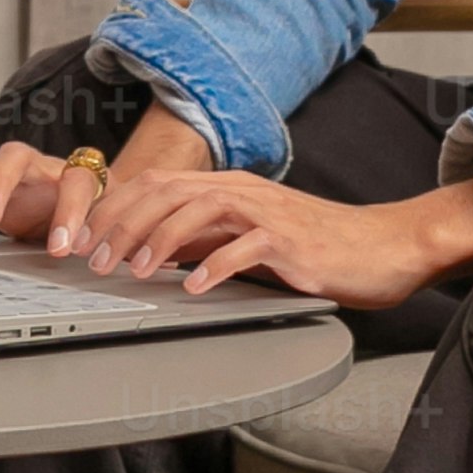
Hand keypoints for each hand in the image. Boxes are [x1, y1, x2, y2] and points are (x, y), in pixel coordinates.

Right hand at [0, 101, 213, 246]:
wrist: (80, 207)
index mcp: (80, 176)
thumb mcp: (117, 228)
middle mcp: (44, 168)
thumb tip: (168, 258)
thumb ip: (132, 238)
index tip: (63, 250)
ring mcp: (13, 176)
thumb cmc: (100, 220)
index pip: (76, 181)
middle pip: (19, 159)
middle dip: (4, 190)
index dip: (69, 212)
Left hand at [52, 162, 472, 313]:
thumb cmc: (321, 246)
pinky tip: (194, 287)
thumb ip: (209, 239)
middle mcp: (245, 192)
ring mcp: (270, 215)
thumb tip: (156, 253)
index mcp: (232, 188)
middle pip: (169, 193)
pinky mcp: (294, 243)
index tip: (87, 240)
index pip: (159, 186)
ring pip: (200, 211)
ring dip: (159, 240)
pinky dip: (215, 265)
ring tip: (134, 271)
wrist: (386, 245)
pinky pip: (247, 247)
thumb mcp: (252, 237)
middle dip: (124, 225)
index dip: (117, 209)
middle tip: (96, 260)